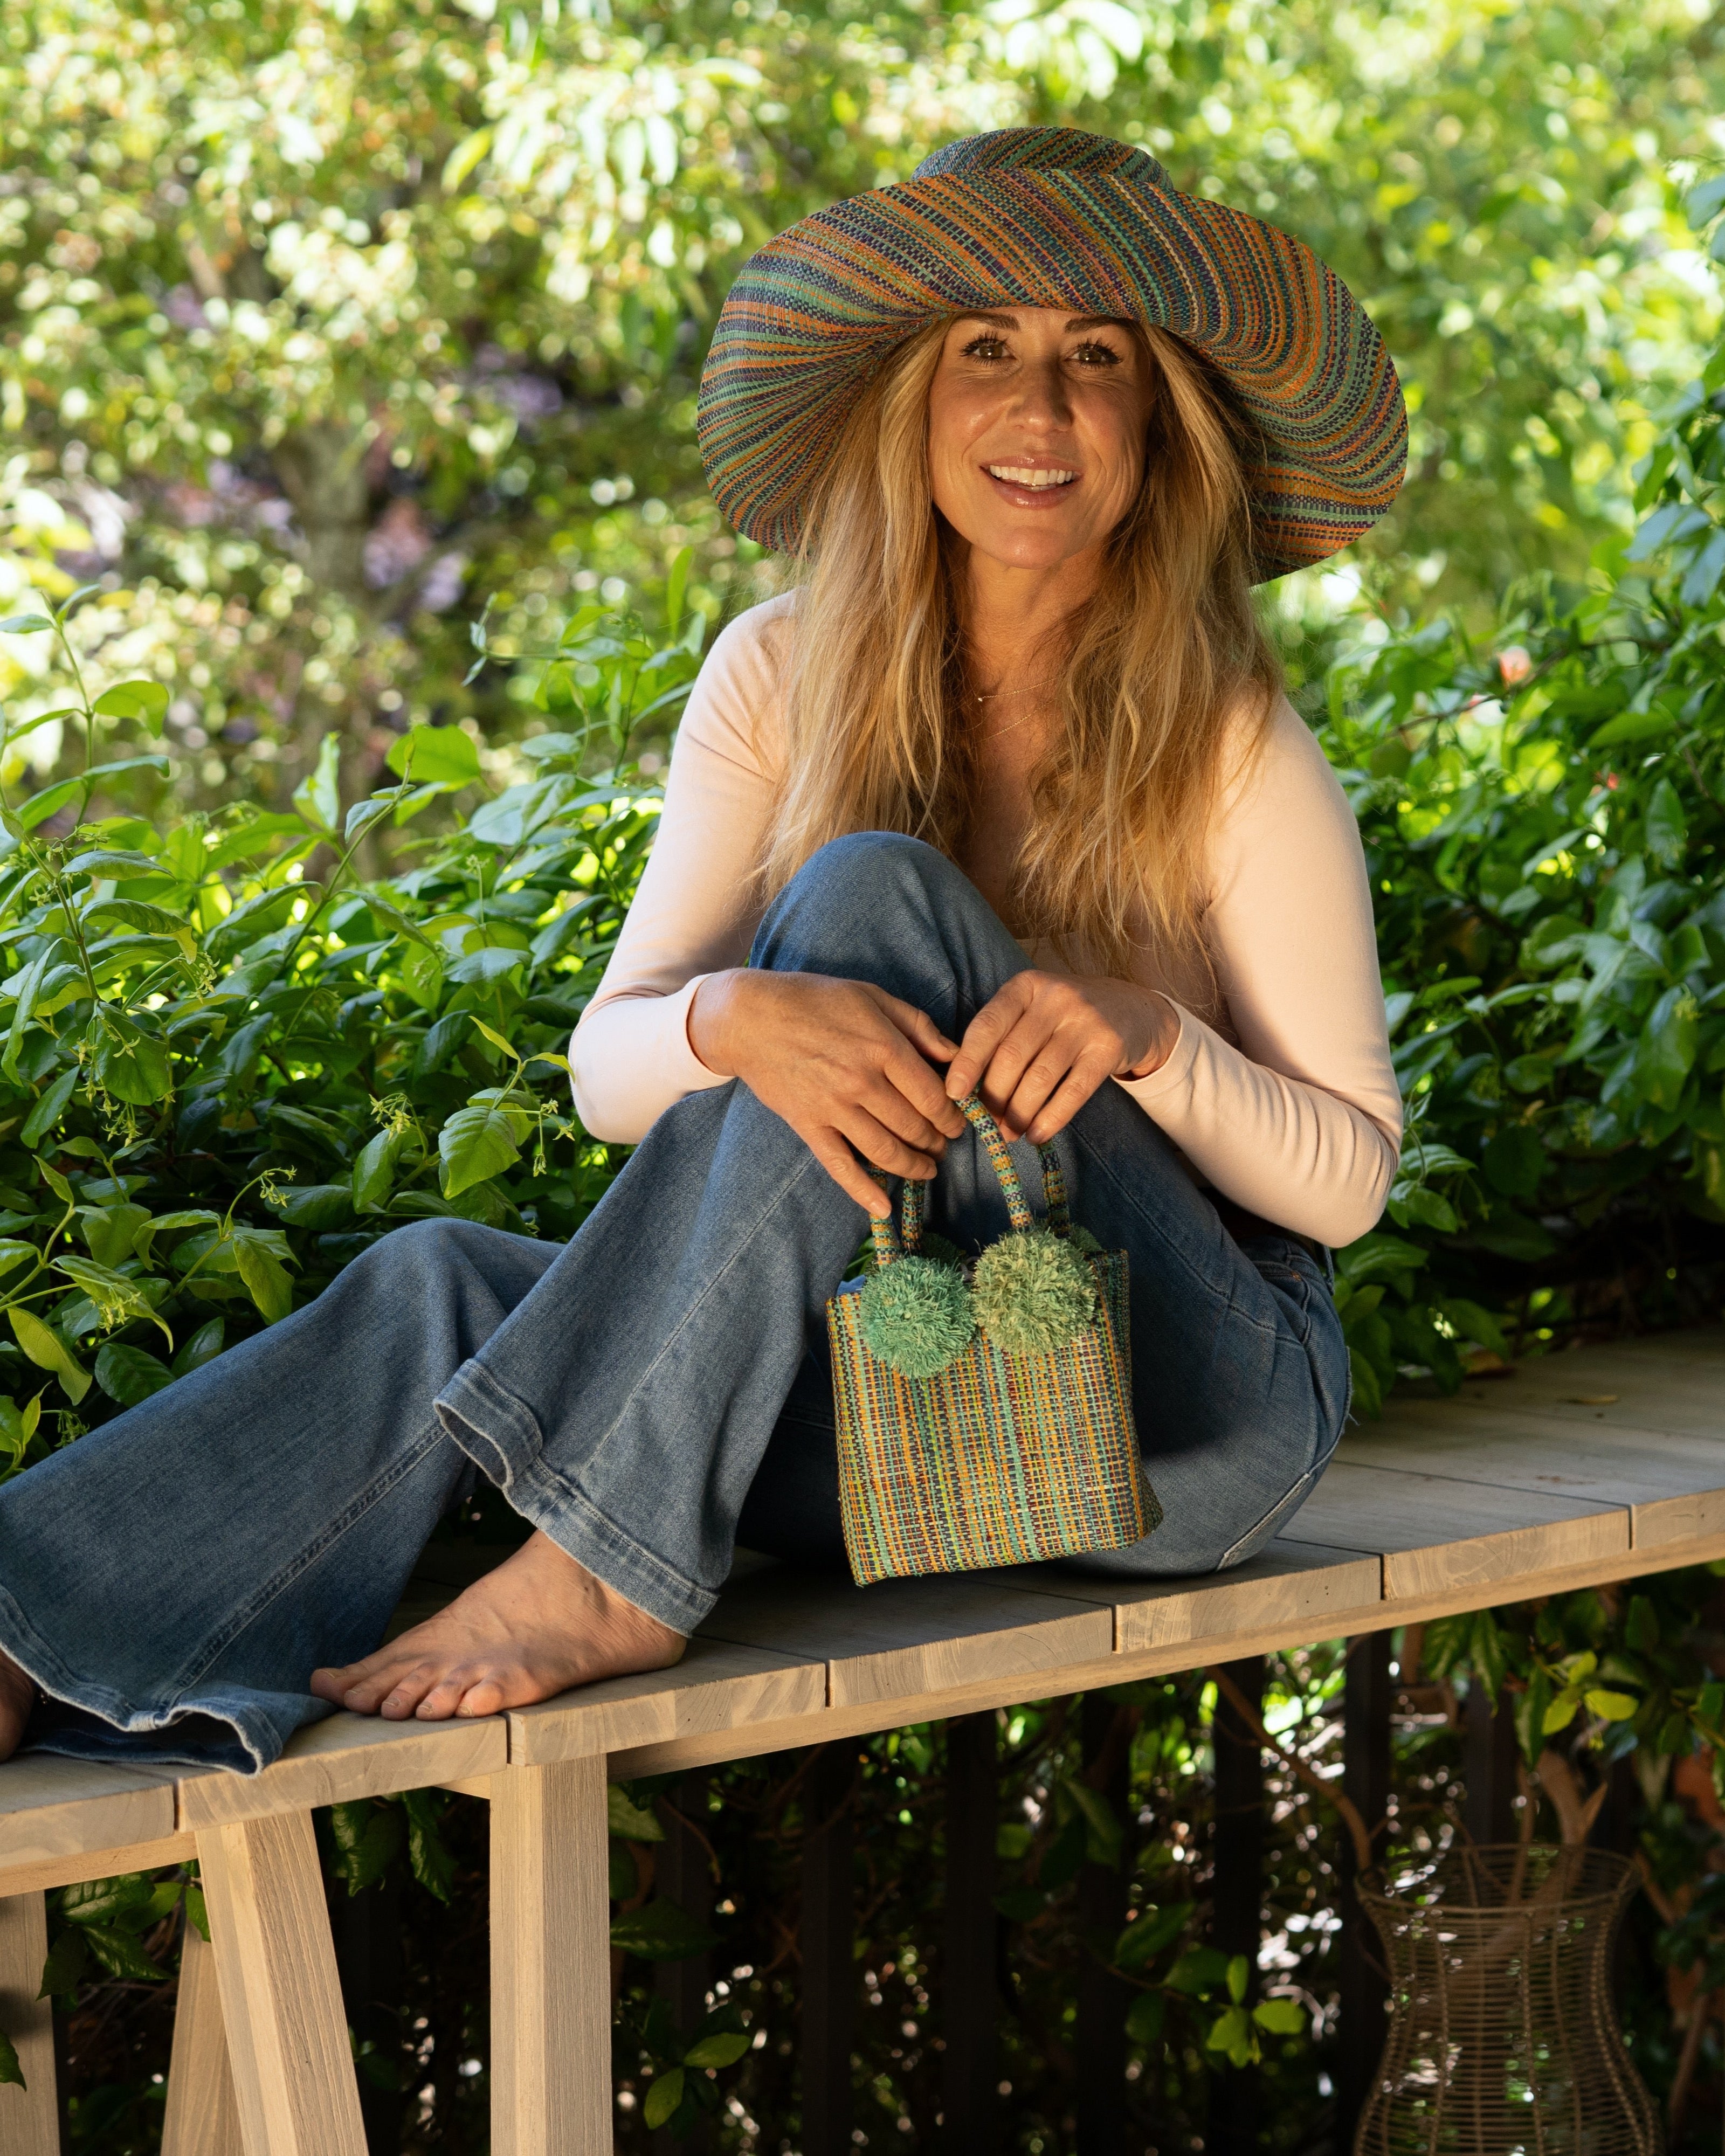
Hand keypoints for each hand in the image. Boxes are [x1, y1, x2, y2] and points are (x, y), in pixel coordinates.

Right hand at [689, 970, 965, 1214]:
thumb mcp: (873, 997)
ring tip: (927, 1169)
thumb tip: (955, 1055)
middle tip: (943, 1145)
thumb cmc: (815, 1000)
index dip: (952, 1116)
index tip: (957, 1122)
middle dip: (937, 1142)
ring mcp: (834, 1108)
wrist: (750, 1016)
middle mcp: (862, 1082)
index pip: (933, 1096)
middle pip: (914, 1127)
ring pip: (886, 1151)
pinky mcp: (809, 1125)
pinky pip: (841, 1166)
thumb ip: (918, 1026)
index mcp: (883, 1047)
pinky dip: (864, 1191)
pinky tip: (884, 1208)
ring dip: (914, 1166)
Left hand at [943, 971, 1177, 1143]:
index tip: (954, 1094)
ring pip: (1040, 1078)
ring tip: (1009, 1134)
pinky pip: (1073, 1091)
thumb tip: (967, 1090)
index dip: (967, 1062)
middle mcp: (1055, 998)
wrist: (1134, 1010)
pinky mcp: (1108, 1048)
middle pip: (1011, 1056)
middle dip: (994, 1097)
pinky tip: (1037, 1135)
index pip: (987, 1026)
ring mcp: (1084, 1022)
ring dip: (1019, 1113)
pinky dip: (1051, 1118)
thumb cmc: (1067, 1016)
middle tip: (988, 1123)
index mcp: (1025, 987)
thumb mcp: (1034, 1009)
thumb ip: (1003, 1036)